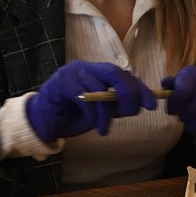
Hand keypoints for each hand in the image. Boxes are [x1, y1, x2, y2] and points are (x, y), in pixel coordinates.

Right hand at [25, 61, 155, 142]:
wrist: (42, 123)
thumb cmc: (72, 116)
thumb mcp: (100, 113)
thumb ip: (116, 107)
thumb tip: (138, 105)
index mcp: (97, 72)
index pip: (124, 75)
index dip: (140, 89)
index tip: (152, 105)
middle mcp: (86, 68)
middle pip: (115, 73)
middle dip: (128, 93)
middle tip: (131, 112)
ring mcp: (73, 73)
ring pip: (100, 88)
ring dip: (107, 112)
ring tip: (105, 128)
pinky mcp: (61, 83)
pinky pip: (85, 97)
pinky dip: (94, 114)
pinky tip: (95, 126)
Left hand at [161, 66, 195, 131]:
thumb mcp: (182, 81)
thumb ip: (172, 85)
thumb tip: (164, 84)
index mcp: (192, 74)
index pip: (181, 94)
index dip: (174, 106)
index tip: (172, 111)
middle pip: (191, 110)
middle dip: (183, 117)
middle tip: (183, 117)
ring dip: (194, 124)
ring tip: (192, 120)